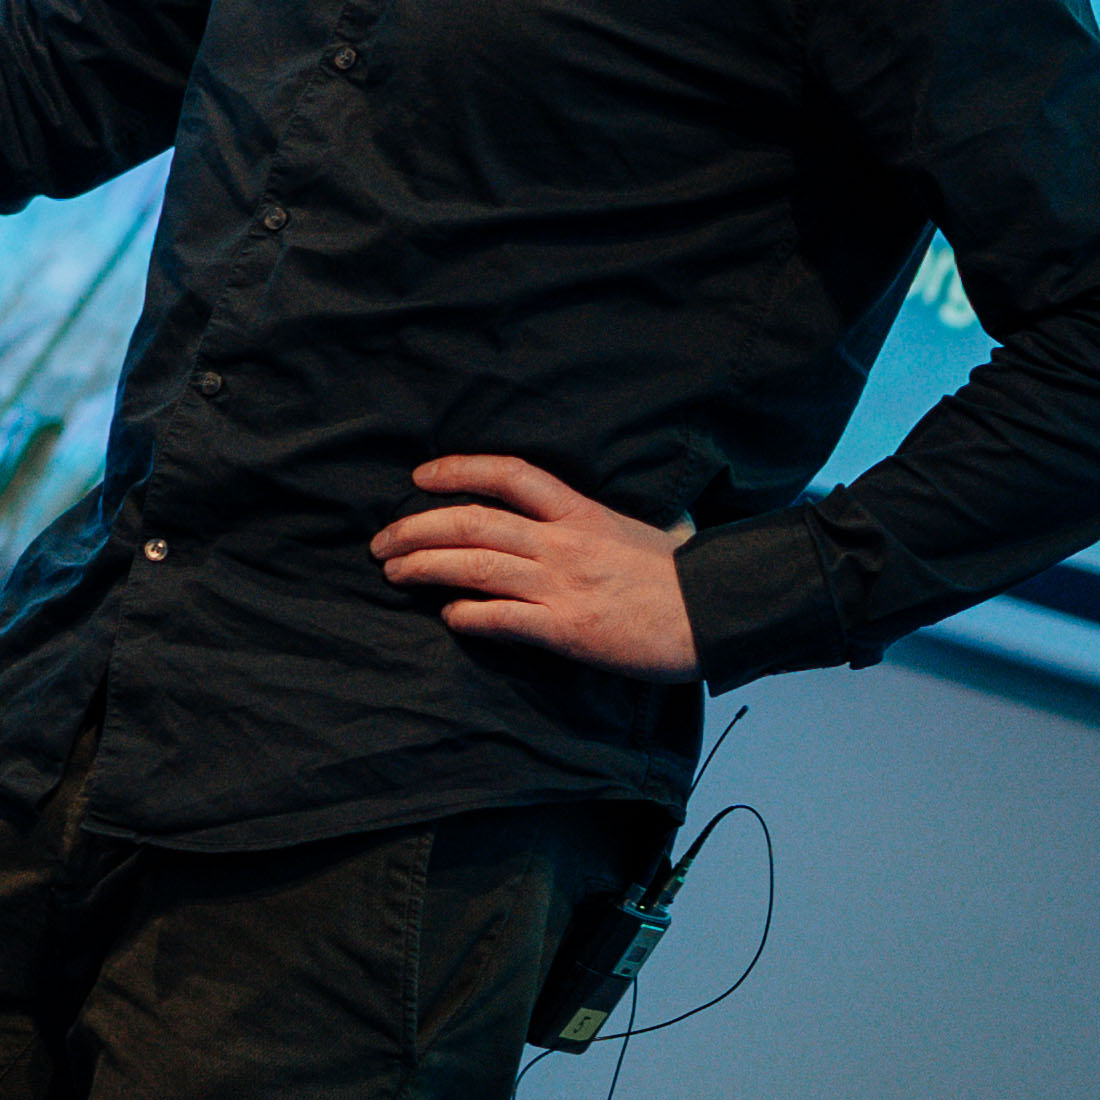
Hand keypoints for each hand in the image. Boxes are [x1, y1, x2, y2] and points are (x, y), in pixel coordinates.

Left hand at [373, 454, 697, 673]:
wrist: (716, 614)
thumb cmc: (685, 577)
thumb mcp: (650, 529)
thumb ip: (619, 519)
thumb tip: (629, 515)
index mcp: (581, 511)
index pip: (508, 474)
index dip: (457, 470)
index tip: (420, 477)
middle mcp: (563, 542)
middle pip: (472, 523)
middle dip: (416, 528)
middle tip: (382, 542)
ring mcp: (562, 585)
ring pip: (473, 567)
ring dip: (424, 568)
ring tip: (394, 572)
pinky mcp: (566, 629)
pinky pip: (500, 618)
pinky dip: (467, 616)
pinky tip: (448, 616)